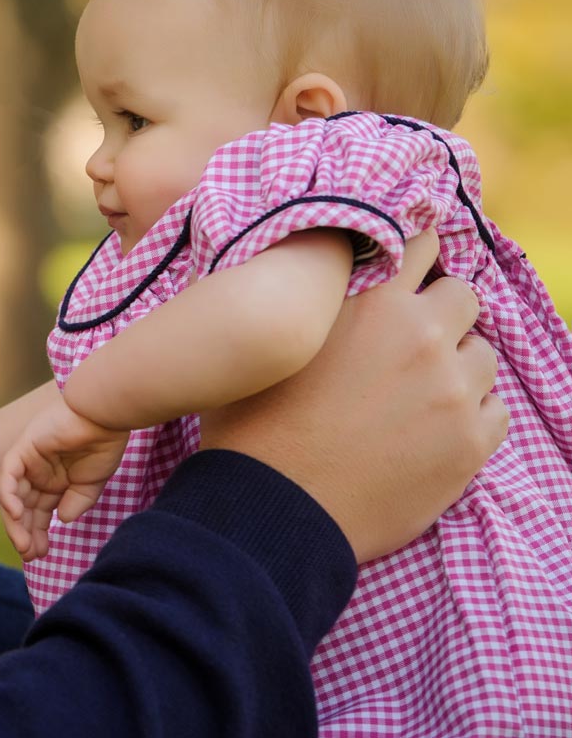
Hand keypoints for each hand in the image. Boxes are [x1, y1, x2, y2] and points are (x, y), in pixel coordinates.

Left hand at [0, 402, 128, 560]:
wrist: (105, 416)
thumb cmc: (103, 444)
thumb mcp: (90, 484)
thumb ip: (76, 503)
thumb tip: (61, 521)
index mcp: (53, 482)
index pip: (38, 513)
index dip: (38, 534)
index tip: (41, 555)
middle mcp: (37, 474)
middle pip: (23, 509)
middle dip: (25, 534)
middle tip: (30, 556)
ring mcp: (28, 462)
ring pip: (12, 497)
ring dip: (15, 522)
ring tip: (24, 544)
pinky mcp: (23, 449)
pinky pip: (8, 475)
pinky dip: (9, 495)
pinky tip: (17, 514)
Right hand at [201, 229, 504, 561]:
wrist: (274, 507)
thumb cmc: (256, 423)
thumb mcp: (275, 341)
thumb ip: (317, 301)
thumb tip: (326, 276)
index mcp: (374, 304)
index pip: (419, 245)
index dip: (412, 252)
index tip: (406, 267)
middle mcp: (424, 339)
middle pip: (464, 297)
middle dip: (439, 312)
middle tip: (406, 340)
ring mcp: (454, 393)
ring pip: (482, 356)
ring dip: (455, 365)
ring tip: (415, 392)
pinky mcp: (470, 445)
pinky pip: (495, 410)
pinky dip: (470, 413)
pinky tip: (429, 427)